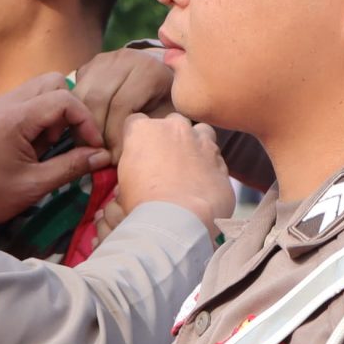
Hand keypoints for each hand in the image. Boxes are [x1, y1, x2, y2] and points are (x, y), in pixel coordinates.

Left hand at [0, 73, 111, 226]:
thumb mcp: (34, 185)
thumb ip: (71, 166)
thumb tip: (103, 157)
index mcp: (13, 120)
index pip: (63, 99)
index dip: (85, 120)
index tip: (91, 145)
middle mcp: (3, 103)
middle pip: (52, 81)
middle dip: (69, 109)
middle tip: (65, 141)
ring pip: (38, 87)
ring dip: (52, 111)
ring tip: (46, 145)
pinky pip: (22, 99)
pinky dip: (35, 114)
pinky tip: (30, 143)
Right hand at [72, 46, 180, 151]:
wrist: (160, 77)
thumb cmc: (164, 102)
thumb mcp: (166, 116)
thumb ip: (147, 132)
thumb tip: (121, 156)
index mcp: (147, 69)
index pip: (121, 104)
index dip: (114, 135)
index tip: (113, 159)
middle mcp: (123, 59)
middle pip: (97, 99)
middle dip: (94, 132)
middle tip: (96, 156)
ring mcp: (102, 61)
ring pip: (81, 96)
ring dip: (81, 126)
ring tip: (89, 148)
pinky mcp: (87, 67)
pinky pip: (74, 94)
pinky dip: (76, 116)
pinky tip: (84, 134)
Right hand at [110, 113, 234, 230]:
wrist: (180, 221)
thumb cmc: (143, 205)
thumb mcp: (122, 189)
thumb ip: (129, 174)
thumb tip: (133, 181)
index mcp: (143, 131)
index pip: (135, 122)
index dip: (136, 139)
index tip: (137, 155)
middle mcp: (174, 128)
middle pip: (171, 122)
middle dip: (168, 137)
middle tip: (164, 162)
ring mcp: (201, 142)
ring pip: (200, 131)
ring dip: (194, 144)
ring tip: (189, 167)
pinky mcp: (221, 161)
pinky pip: (215, 157)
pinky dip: (210, 166)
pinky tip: (203, 183)